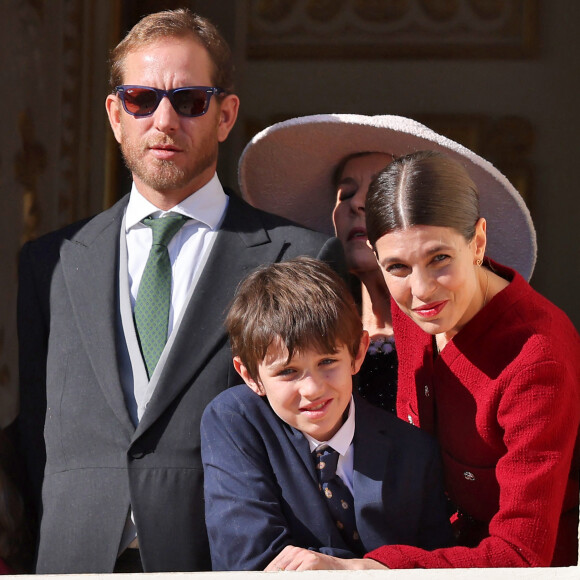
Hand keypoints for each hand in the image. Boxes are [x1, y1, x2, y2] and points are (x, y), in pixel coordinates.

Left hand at [264, 545, 386, 570]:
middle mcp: (294, 551)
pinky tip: (302, 578)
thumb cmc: (319, 572)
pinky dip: (296, 577)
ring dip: (284, 577)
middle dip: (275, 578)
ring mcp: (302, 555)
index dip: (267, 576)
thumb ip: (287, 572)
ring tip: (296, 576)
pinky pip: (297, 575)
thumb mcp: (301, 570)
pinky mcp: (311, 561)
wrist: (342, 569)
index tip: (262, 579)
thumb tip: (269, 575)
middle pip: (276, 572)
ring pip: (285, 574)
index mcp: (289, 551)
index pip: (271, 569)